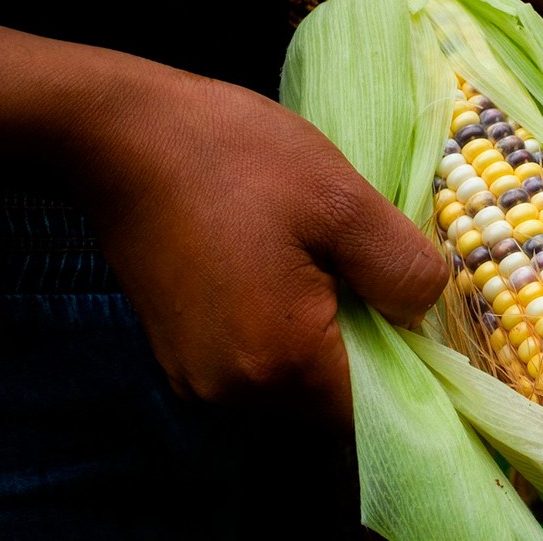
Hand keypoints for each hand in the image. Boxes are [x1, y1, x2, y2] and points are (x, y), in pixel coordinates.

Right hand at [0, 16, 448, 425]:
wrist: (118, 135)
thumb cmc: (234, 157)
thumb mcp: (342, 199)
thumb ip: (401, 269)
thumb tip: (424, 312)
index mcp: (278, 362)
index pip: (377, 407)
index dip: (412, 367)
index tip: (419, 314)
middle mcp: (234, 392)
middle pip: (335, 402)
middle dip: (371, 349)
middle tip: (376, 277)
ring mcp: (199, 379)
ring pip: (298, 384)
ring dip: (329, 340)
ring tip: (328, 267)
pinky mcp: (181, 356)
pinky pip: (259, 365)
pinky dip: (289, 333)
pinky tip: (288, 273)